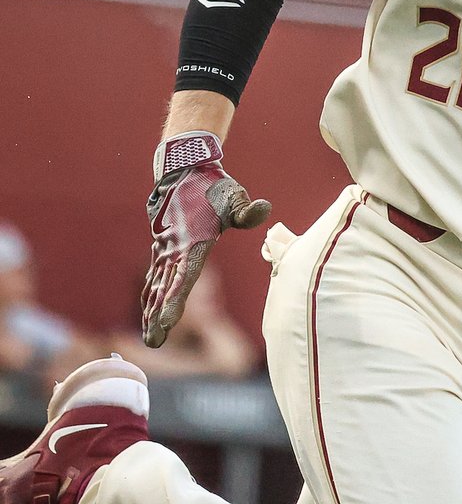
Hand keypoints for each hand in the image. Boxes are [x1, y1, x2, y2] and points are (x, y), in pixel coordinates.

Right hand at [141, 131, 270, 347]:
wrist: (184, 169)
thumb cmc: (213, 187)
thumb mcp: (234, 198)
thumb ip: (247, 211)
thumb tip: (266, 208)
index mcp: (192, 243)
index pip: (183, 278)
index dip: (175, 301)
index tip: (168, 323)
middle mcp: (174, 249)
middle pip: (165, 289)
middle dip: (159, 316)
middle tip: (154, 341)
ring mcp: (165, 248)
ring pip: (156, 285)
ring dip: (151, 310)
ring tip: (149, 335)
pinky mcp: (162, 246)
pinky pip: (154, 275)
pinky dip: (149, 293)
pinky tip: (146, 308)